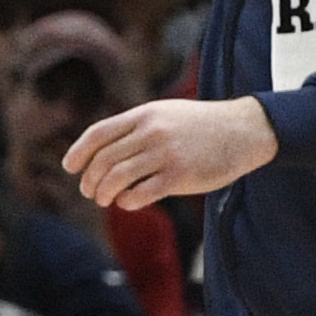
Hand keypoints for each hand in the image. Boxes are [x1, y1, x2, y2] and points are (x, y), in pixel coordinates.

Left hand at [64, 97, 276, 209]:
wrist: (244, 130)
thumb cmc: (202, 125)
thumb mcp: (167, 113)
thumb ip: (136, 127)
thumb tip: (101, 152)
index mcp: (146, 114)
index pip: (99, 134)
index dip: (78, 152)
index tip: (70, 167)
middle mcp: (153, 132)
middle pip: (103, 161)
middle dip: (90, 180)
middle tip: (90, 191)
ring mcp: (166, 154)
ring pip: (116, 179)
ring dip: (104, 194)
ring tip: (106, 199)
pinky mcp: (180, 176)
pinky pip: (139, 194)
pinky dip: (127, 202)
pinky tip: (130, 201)